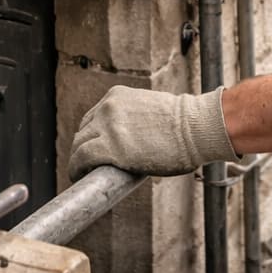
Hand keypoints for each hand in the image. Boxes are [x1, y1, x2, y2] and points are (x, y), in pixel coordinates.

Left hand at [68, 86, 239, 179]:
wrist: (195, 128)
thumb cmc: (184, 125)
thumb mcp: (151, 111)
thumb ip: (134, 120)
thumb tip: (132, 141)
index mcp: (117, 96)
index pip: (94, 117)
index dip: (91, 135)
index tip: (92, 147)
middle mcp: (108, 107)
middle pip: (84, 130)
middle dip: (83, 147)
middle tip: (87, 164)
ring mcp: (107, 126)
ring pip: (79, 144)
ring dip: (78, 159)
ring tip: (81, 172)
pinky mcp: (109, 146)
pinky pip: (82, 158)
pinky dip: (76, 167)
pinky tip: (77, 176)